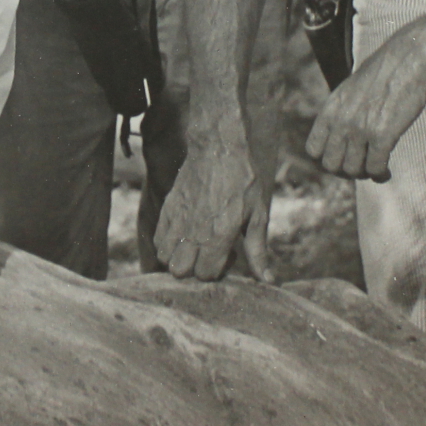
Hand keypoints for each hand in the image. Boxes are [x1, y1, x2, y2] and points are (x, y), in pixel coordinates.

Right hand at [156, 131, 271, 281]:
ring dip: (178, 258)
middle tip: (210, 253)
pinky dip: (167, 244)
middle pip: (180, 271)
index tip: (229, 254)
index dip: (218, 271)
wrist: (218, 147)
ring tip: (195, 245)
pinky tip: (183, 234)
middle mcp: (194, 231)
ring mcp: (177, 220)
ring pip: (164, 258)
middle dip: (194, 270)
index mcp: (218, 235)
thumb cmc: (243, 180)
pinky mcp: (168, 208)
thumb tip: (268, 279)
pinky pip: (157, 239)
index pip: (206, 274)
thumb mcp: (258, 214)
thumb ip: (258, 249)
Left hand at [304, 29, 425, 180]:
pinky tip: (386, 172)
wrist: (406, 61)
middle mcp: (341, 122)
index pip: (313, 150)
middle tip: (361, 168)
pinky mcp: (383, 136)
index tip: (342, 158)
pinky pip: (376, 168)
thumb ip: (341, 113)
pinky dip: (380, 175)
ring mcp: (361, 130)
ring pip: (353, 170)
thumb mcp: (349, 90)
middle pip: (331, 165)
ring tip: (375, 169)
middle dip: (346, 171)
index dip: (327, 159)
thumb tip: (339, 136)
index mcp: (330, 110)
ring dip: (365, 174)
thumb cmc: (383, 74)